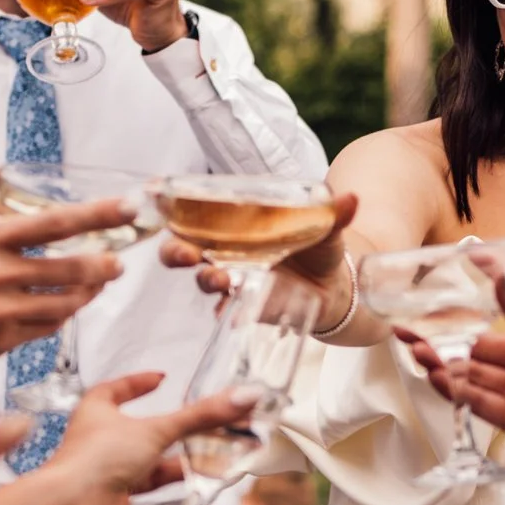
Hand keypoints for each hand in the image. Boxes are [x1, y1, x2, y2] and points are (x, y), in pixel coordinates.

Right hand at [0, 177, 133, 371]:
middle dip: (102, 264)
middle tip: (117, 261)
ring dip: (87, 294)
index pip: (52, 222)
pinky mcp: (1, 340)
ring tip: (96, 284)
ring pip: (63, 302)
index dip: (95, 214)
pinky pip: (46, 327)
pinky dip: (61, 316)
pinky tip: (65, 306)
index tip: (125, 208)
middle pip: (68, 267)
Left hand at [0, 372, 261, 504]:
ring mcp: (104, 484)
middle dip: (174, 438)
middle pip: (142, 439)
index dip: (137, 383)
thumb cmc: (93, 462)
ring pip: (144, 478)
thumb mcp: (156, 430)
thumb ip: (201, 417)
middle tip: (207, 432)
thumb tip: (243, 396)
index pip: (116, 391)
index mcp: (98, 416)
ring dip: (172, 476)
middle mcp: (100, 449)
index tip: (159, 379)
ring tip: (207, 470)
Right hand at [157, 191, 360, 308]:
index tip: (153, 191)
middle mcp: (224, 250)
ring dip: (205, 279)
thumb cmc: (318, 245)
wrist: (335, 284)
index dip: (168, 202)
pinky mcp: (248, 305)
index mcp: (232, 223)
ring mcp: (234, 279)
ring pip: (204, 280)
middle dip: (175, 251)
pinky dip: (231, 312)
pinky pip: (230, 311)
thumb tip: (351, 198)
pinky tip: (235, 313)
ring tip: (216, 279)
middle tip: (184, 253)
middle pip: (182, 249)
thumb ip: (334, 212)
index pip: (191, 209)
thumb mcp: (326, 225)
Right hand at [409, 254, 504, 482]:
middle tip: (411, 328)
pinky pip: (480, 403)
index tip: (462, 260)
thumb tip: (503, 275)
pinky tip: (437, 380)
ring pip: (475, 374)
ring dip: (446, 364)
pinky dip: (457, 393)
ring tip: (416, 353)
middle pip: (479, 345)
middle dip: (446, 337)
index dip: (487, 281)